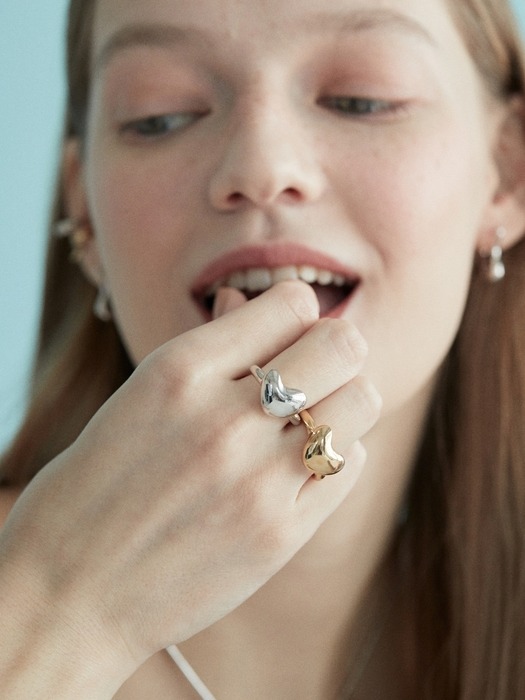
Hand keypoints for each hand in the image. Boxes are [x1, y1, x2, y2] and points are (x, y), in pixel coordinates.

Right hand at [0, 281, 380, 683]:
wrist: (69, 590)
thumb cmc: (98, 485)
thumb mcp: (140, 396)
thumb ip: (208, 349)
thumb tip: (251, 302)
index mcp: (178, 370)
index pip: (292, 302)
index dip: (296, 312)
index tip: (285, 334)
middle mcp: (223, 418)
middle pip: (341, 345)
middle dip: (333, 350)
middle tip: (311, 371)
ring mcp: (256, 479)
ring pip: (361, 401)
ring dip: (343, 401)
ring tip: (310, 418)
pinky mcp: (280, 533)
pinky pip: (350, 463)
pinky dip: (338, 453)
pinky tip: (302, 463)